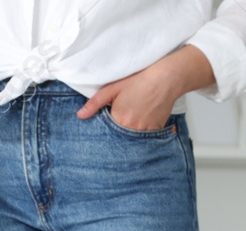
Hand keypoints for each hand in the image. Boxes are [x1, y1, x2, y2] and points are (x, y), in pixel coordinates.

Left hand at [77, 45, 214, 131]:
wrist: (165, 78)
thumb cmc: (139, 80)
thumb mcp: (112, 88)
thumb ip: (95, 103)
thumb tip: (80, 115)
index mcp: (118, 119)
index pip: (106, 131)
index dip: (106, 127)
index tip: (108, 122)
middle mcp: (131, 129)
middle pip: (119, 136)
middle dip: (118, 130)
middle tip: (123, 116)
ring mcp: (144, 130)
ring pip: (132, 137)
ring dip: (130, 131)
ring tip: (134, 116)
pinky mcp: (155, 129)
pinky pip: (145, 136)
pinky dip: (142, 130)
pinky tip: (143, 117)